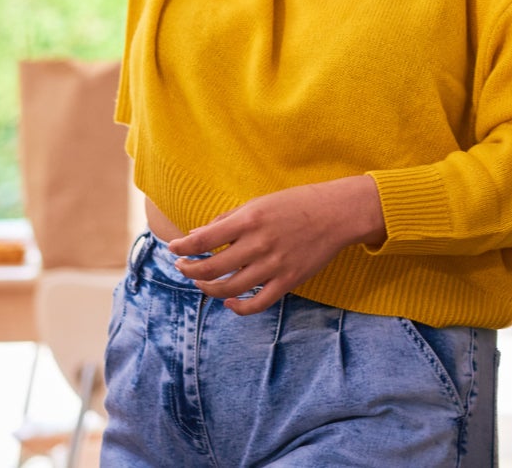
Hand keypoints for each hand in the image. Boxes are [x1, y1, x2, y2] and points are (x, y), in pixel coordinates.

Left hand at [167, 176, 385, 314]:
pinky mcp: (288, 282)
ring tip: (202, 282)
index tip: (174, 249)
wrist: (337, 213)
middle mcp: (259, 244)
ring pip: (229, 289)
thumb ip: (229, 220)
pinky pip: (257, 304)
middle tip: (183, 267)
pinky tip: (229, 303)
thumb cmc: (296, 203)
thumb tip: (198, 236)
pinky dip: (238, 308)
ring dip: (208, 288)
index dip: (182, 247)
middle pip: (211, 268)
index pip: (204, 239)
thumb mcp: (259, 203)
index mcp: (250, 219)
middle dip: (190, 270)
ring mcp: (274, 266)